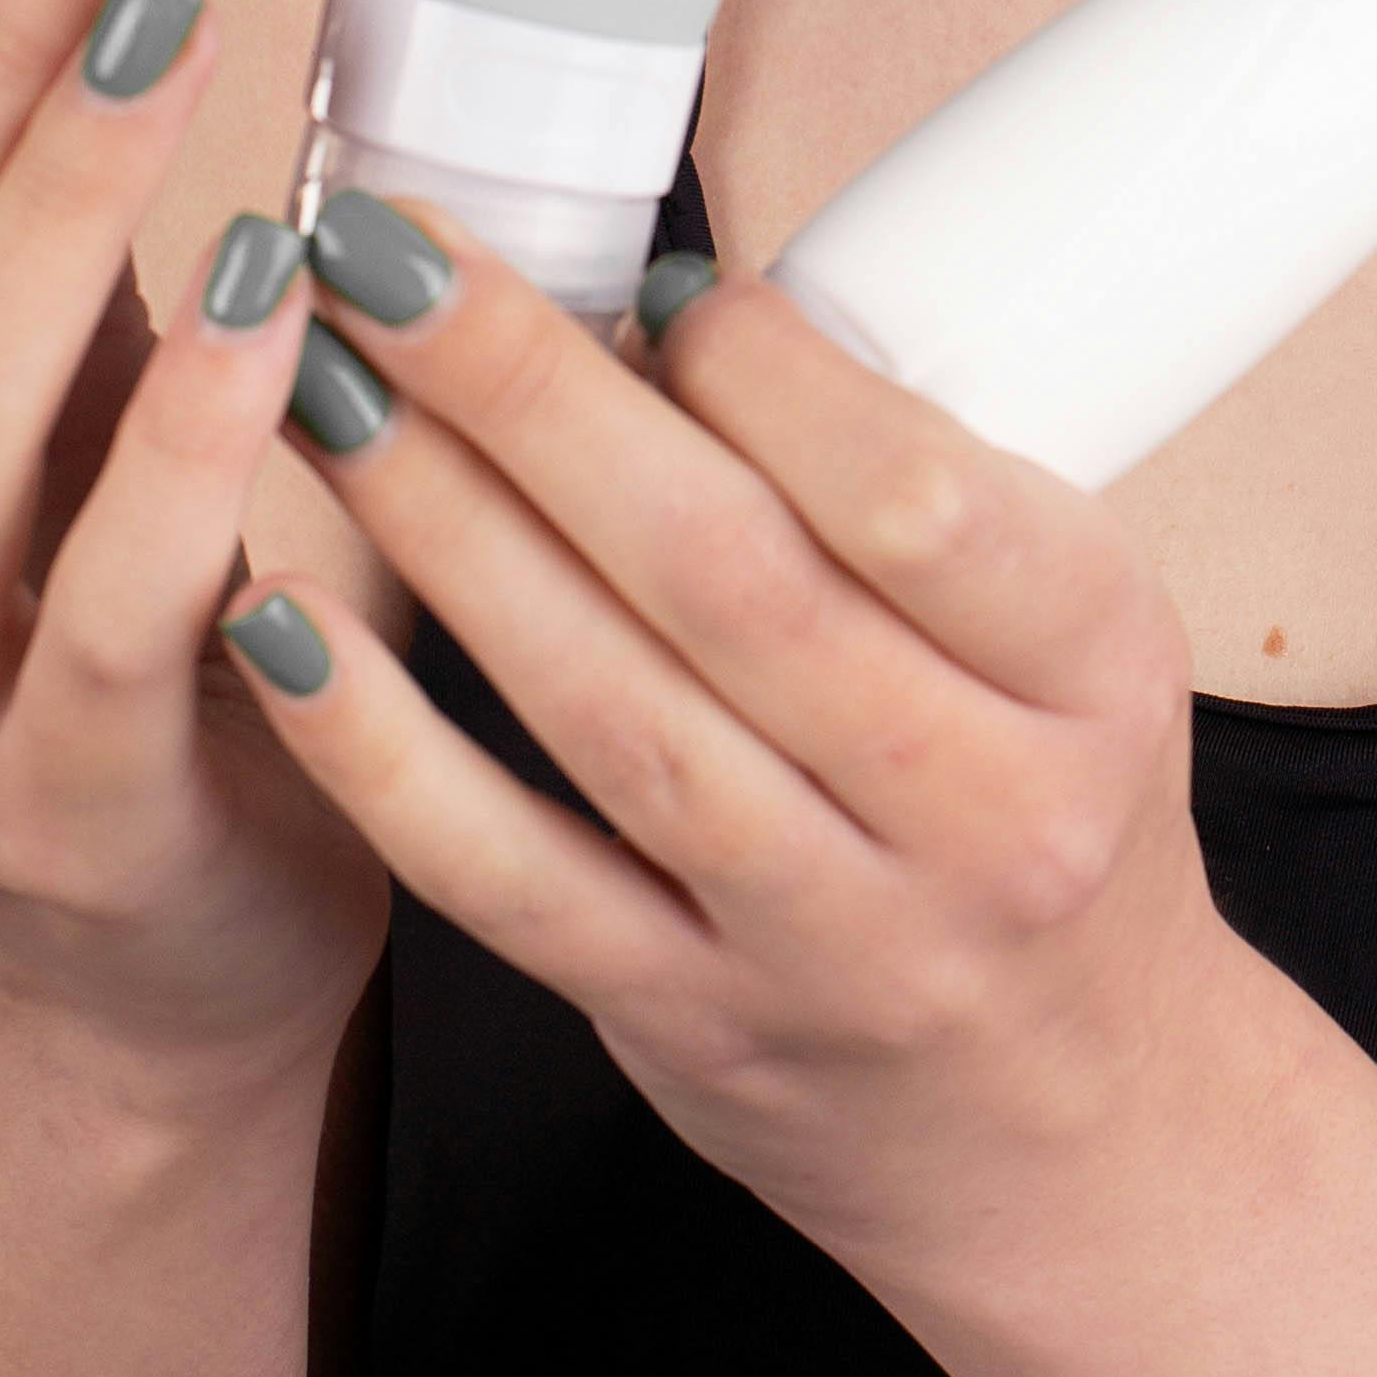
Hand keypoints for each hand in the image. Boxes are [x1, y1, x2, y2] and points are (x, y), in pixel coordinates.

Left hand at [212, 204, 1235, 1291]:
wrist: (1066, 1117)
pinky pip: (507, 881)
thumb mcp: (1074, 635)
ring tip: (320, 390)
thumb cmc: (1047, 804)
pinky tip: (283, 625)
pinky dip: (382, 753)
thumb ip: (907, 492)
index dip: (765, 380)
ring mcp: (825, 938)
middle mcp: (975, 816)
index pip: (917, 503)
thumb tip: (660, 316)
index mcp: (1093, 671)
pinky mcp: (685, 1022)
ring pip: (606, 714)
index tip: (645, 279)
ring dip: (442, 531)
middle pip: (730, 585)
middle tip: (392, 258)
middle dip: (532, 399)